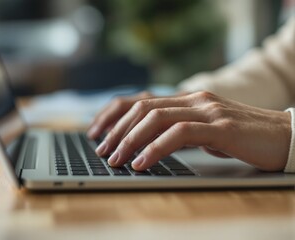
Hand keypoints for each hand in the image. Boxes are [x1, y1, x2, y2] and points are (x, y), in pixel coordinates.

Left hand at [93, 91, 290, 171]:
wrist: (285, 136)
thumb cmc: (242, 137)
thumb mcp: (203, 131)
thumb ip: (178, 130)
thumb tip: (148, 143)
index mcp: (187, 99)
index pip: (140, 99)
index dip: (113, 114)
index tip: (96, 131)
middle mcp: (193, 99)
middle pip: (142, 108)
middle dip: (116, 130)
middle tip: (101, 150)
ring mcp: (207, 111)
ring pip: (156, 117)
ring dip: (130, 140)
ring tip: (115, 159)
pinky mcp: (221, 127)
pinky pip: (179, 133)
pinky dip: (155, 148)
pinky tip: (141, 163)